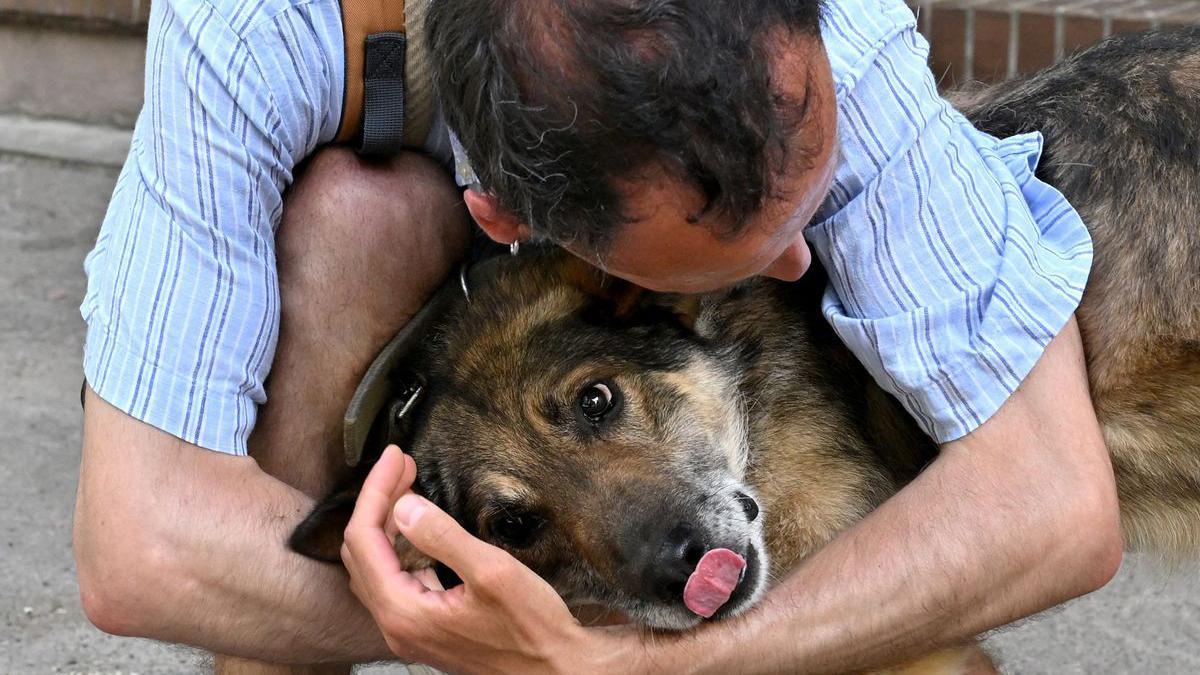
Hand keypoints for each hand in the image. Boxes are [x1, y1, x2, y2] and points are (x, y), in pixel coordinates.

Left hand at [340, 446, 636, 673]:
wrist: (556, 672)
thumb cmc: (532, 629)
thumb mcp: (492, 572)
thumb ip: (442, 537)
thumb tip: (403, 505)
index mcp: (403, 611)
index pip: (364, 538)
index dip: (376, 490)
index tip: (397, 456)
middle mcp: (396, 625)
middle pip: (361, 552)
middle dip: (377, 502)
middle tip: (403, 466)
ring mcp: (409, 631)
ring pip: (374, 568)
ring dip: (385, 524)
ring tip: (407, 488)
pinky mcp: (425, 630)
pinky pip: (394, 582)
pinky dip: (398, 548)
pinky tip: (419, 530)